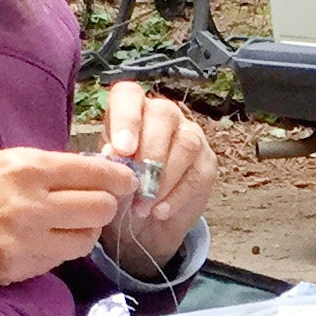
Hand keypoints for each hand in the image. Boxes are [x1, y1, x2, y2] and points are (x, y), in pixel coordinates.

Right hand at [0, 145, 135, 286]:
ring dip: (84, 230)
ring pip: (86, 240)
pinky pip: (58, 260)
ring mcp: (26, 242)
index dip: (119, 177)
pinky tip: (43, 239)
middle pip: (102, 209)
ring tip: (68, 223)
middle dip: (105, 204)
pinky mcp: (18, 269)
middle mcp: (33, 205)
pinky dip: (59, 249)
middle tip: (95, 202)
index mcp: (28, 168)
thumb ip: (44, 168)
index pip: (96, 173)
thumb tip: (86, 171)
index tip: (125, 180)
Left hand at [98, 80, 216, 275]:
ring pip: (185, 144)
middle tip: (133, 183)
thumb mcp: (109, 174)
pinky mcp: (207, 163)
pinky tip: (159, 212)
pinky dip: (176, 196)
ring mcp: (190, 135)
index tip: (122, 149)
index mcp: (132, 109)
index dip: (126, 118)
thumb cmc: (122, 186)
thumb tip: (112, 154)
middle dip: (148, 152)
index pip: (130, 94)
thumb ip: (110, 160)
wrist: (146, 221)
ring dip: (162, 179)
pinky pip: (196, 175)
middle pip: (163, 116)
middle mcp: (164, 114)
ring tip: (142, 206)